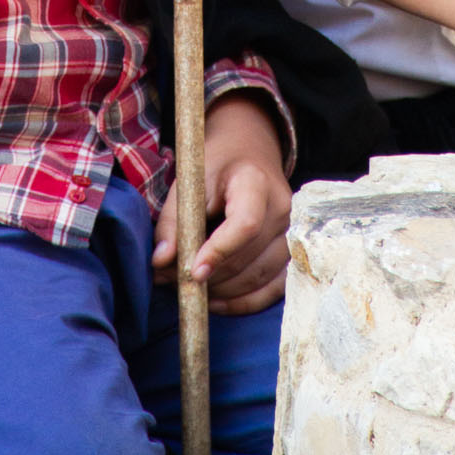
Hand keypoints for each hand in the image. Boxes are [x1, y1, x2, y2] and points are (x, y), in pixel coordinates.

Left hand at [151, 94, 292, 313]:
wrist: (248, 152)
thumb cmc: (217, 165)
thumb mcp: (190, 181)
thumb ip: (173, 220)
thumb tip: (160, 262)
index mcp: (256, 183)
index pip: (245, 225)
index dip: (219, 252)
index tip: (192, 272)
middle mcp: (282, 208)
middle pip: (249, 257)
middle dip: (210, 277)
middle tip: (173, 281)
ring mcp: (292, 232)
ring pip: (259, 278)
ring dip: (223, 292)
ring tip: (191, 288)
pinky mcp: (293, 252)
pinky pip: (273, 289)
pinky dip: (244, 302)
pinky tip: (217, 300)